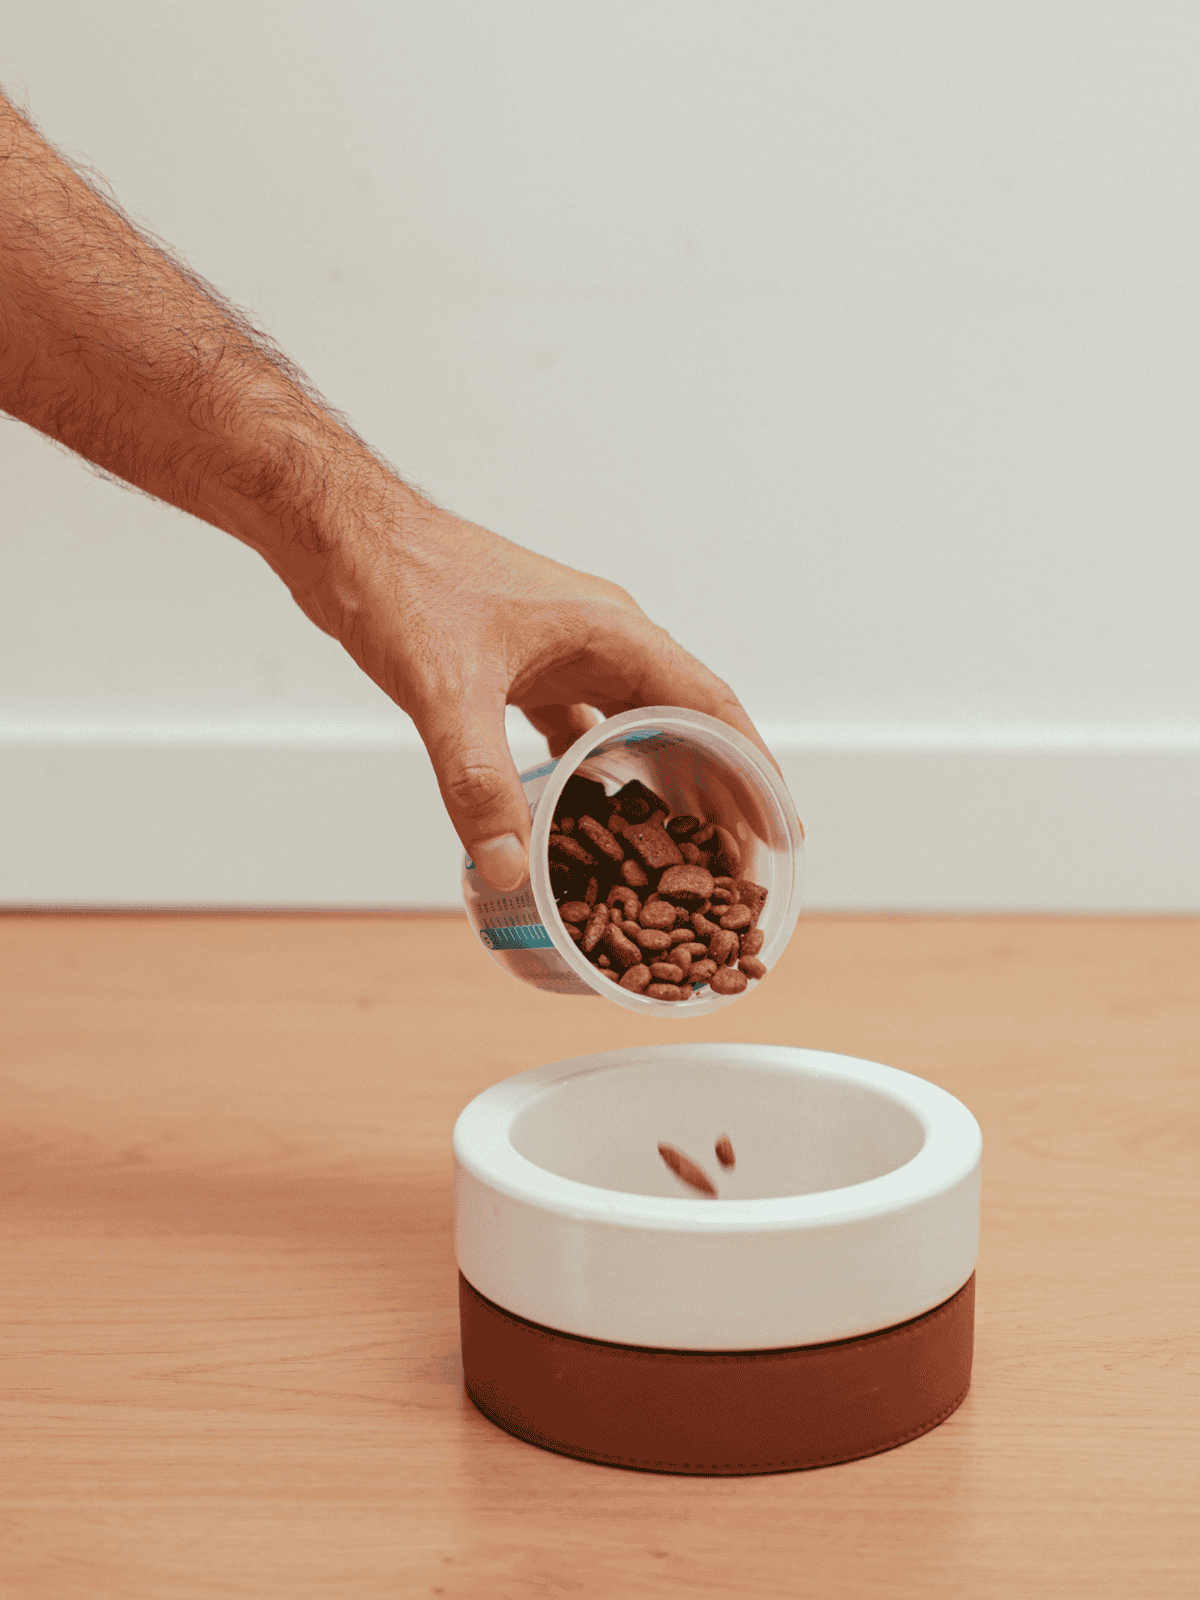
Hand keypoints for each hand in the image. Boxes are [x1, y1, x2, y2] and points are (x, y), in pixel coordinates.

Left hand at [277, 491, 781, 891]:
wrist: (338, 529)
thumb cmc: (398, 580)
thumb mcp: (444, 690)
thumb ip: (477, 784)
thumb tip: (508, 870)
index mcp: (611, 632)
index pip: (710, 707)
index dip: (754, 771)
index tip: (782, 829)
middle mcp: (601, 638)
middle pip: (683, 722)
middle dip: (714, 792)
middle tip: (736, 863)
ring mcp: (562, 648)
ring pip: (631, 725)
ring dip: (657, 783)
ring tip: (677, 849)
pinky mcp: (522, 662)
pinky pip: (578, 724)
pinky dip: (593, 770)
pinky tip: (585, 812)